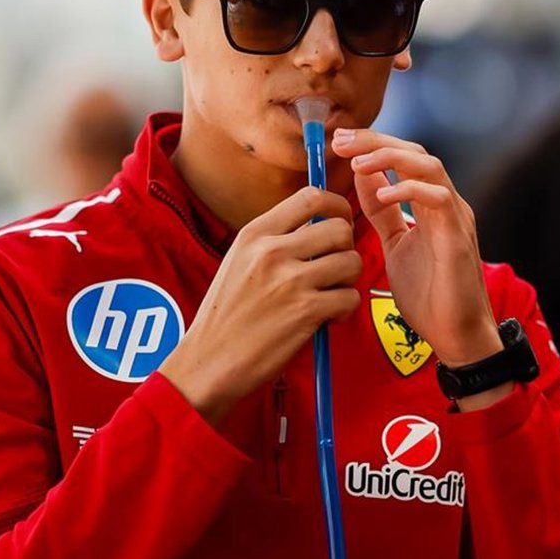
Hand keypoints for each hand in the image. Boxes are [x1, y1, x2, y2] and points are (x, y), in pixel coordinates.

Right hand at [159, 186, 361, 422]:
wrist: (208, 362)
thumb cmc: (226, 317)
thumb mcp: (238, 262)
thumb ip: (274, 241)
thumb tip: (318, 226)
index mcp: (255, 233)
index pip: (311, 197)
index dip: (337, 207)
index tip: (340, 222)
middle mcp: (272, 251)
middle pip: (339, 228)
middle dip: (346, 249)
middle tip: (334, 270)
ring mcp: (290, 281)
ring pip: (351, 262)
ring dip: (348, 281)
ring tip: (330, 296)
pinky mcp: (306, 312)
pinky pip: (350, 297)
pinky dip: (345, 310)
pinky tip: (326, 319)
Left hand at [331, 129, 500, 364]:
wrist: (454, 334)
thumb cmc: (429, 295)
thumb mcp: (395, 244)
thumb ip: (383, 212)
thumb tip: (364, 178)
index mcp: (431, 204)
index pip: (403, 158)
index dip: (372, 145)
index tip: (339, 143)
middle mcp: (446, 203)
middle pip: (415, 151)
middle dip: (377, 141)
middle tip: (343, 141)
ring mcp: (455, 217)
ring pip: (429, 165)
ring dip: (391, 158)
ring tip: (359, 163)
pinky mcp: (458, 236)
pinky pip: (439, 198)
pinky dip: (410, 189)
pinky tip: (383, 193)